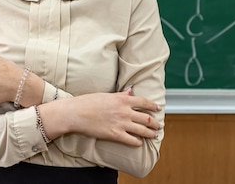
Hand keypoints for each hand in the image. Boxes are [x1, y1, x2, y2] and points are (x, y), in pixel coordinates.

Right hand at [41, 89, 160, 146]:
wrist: (76, 113)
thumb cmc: (88, 102)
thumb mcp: (106, 95)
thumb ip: (120, 94)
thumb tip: (130, 91)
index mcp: (122, 99)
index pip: (144, 102)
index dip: (153, 106)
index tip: (157, 108)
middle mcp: (125, 111)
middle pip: (146, 118)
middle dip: (155, 123)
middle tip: (158, 125)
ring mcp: (121, 123)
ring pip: (142, 130)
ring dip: (150, 133)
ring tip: (154, 135)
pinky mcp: (115, 135)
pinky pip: (132, 140)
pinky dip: (138, 142)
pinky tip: (139, 143)